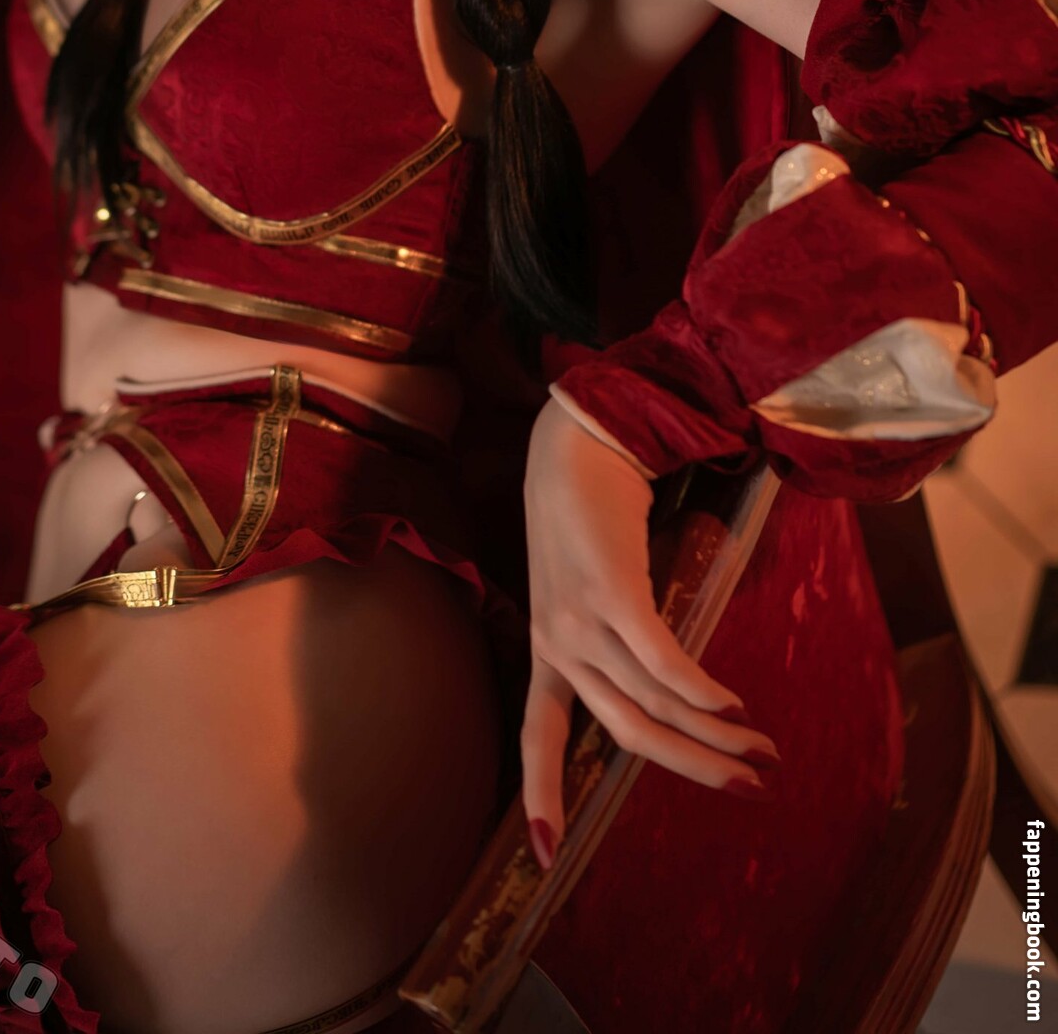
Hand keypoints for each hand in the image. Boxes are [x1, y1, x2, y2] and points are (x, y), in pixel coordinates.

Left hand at [521, 394, 779, 866]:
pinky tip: (734, 708)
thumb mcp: (584, 588)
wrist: (575, 443)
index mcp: (548, 650)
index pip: (537, 738)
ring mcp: (581, 620)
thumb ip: (614, 639)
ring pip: (653, 705)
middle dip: (691, 770)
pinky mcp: (611, 592)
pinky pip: (663, 663)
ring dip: (715, 736)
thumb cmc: (587, 514)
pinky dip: (701, 693)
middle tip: (750, 788)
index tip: (545, 856)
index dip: (542, 798)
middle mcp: (558, 644)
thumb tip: (671, 692)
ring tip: (763, 748)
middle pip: (625, 736)